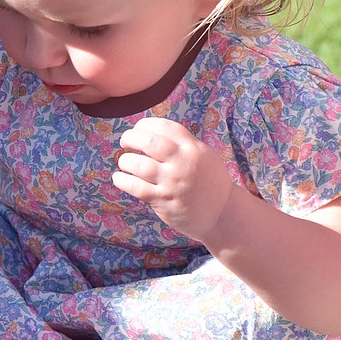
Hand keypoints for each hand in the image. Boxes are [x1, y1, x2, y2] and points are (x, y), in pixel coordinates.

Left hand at [112, 116, 232, 244]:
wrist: (221, 215)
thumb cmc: (210, 183)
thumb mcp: (204, 156)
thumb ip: (183, 144)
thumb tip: (154, 132)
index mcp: (193, 149)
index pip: (166, 127)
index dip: (146, 124)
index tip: (137, 128)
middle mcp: (183, 163)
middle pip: (150, 142)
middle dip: (131, 137)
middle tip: (125, 141)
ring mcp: (172, 183)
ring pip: (139, 165)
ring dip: (125, 161)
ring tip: (124, 162)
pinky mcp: (164, 201)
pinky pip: (136, 188)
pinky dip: (123, 181)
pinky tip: (119, 178)